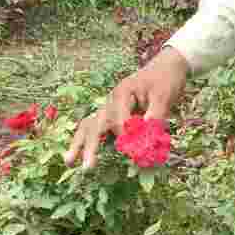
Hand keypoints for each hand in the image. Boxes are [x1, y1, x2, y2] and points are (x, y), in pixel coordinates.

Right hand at [65, 49, 190, 169]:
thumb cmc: (165, 80)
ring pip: (90, 125)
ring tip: (68, 161)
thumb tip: (147, 138)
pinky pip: (97, 127)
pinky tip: (77, 153)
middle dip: (90, 145)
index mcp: (122, 93)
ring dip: (80, 143)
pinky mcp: (113, 114)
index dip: (127, 138)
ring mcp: (110, 107)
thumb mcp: (164, 96)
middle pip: (95, 124)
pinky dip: (89, 140)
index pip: (119, 121)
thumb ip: (155, 117)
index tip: (138, 152)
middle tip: (87, 167)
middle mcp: (111, 101)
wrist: (166, 67)